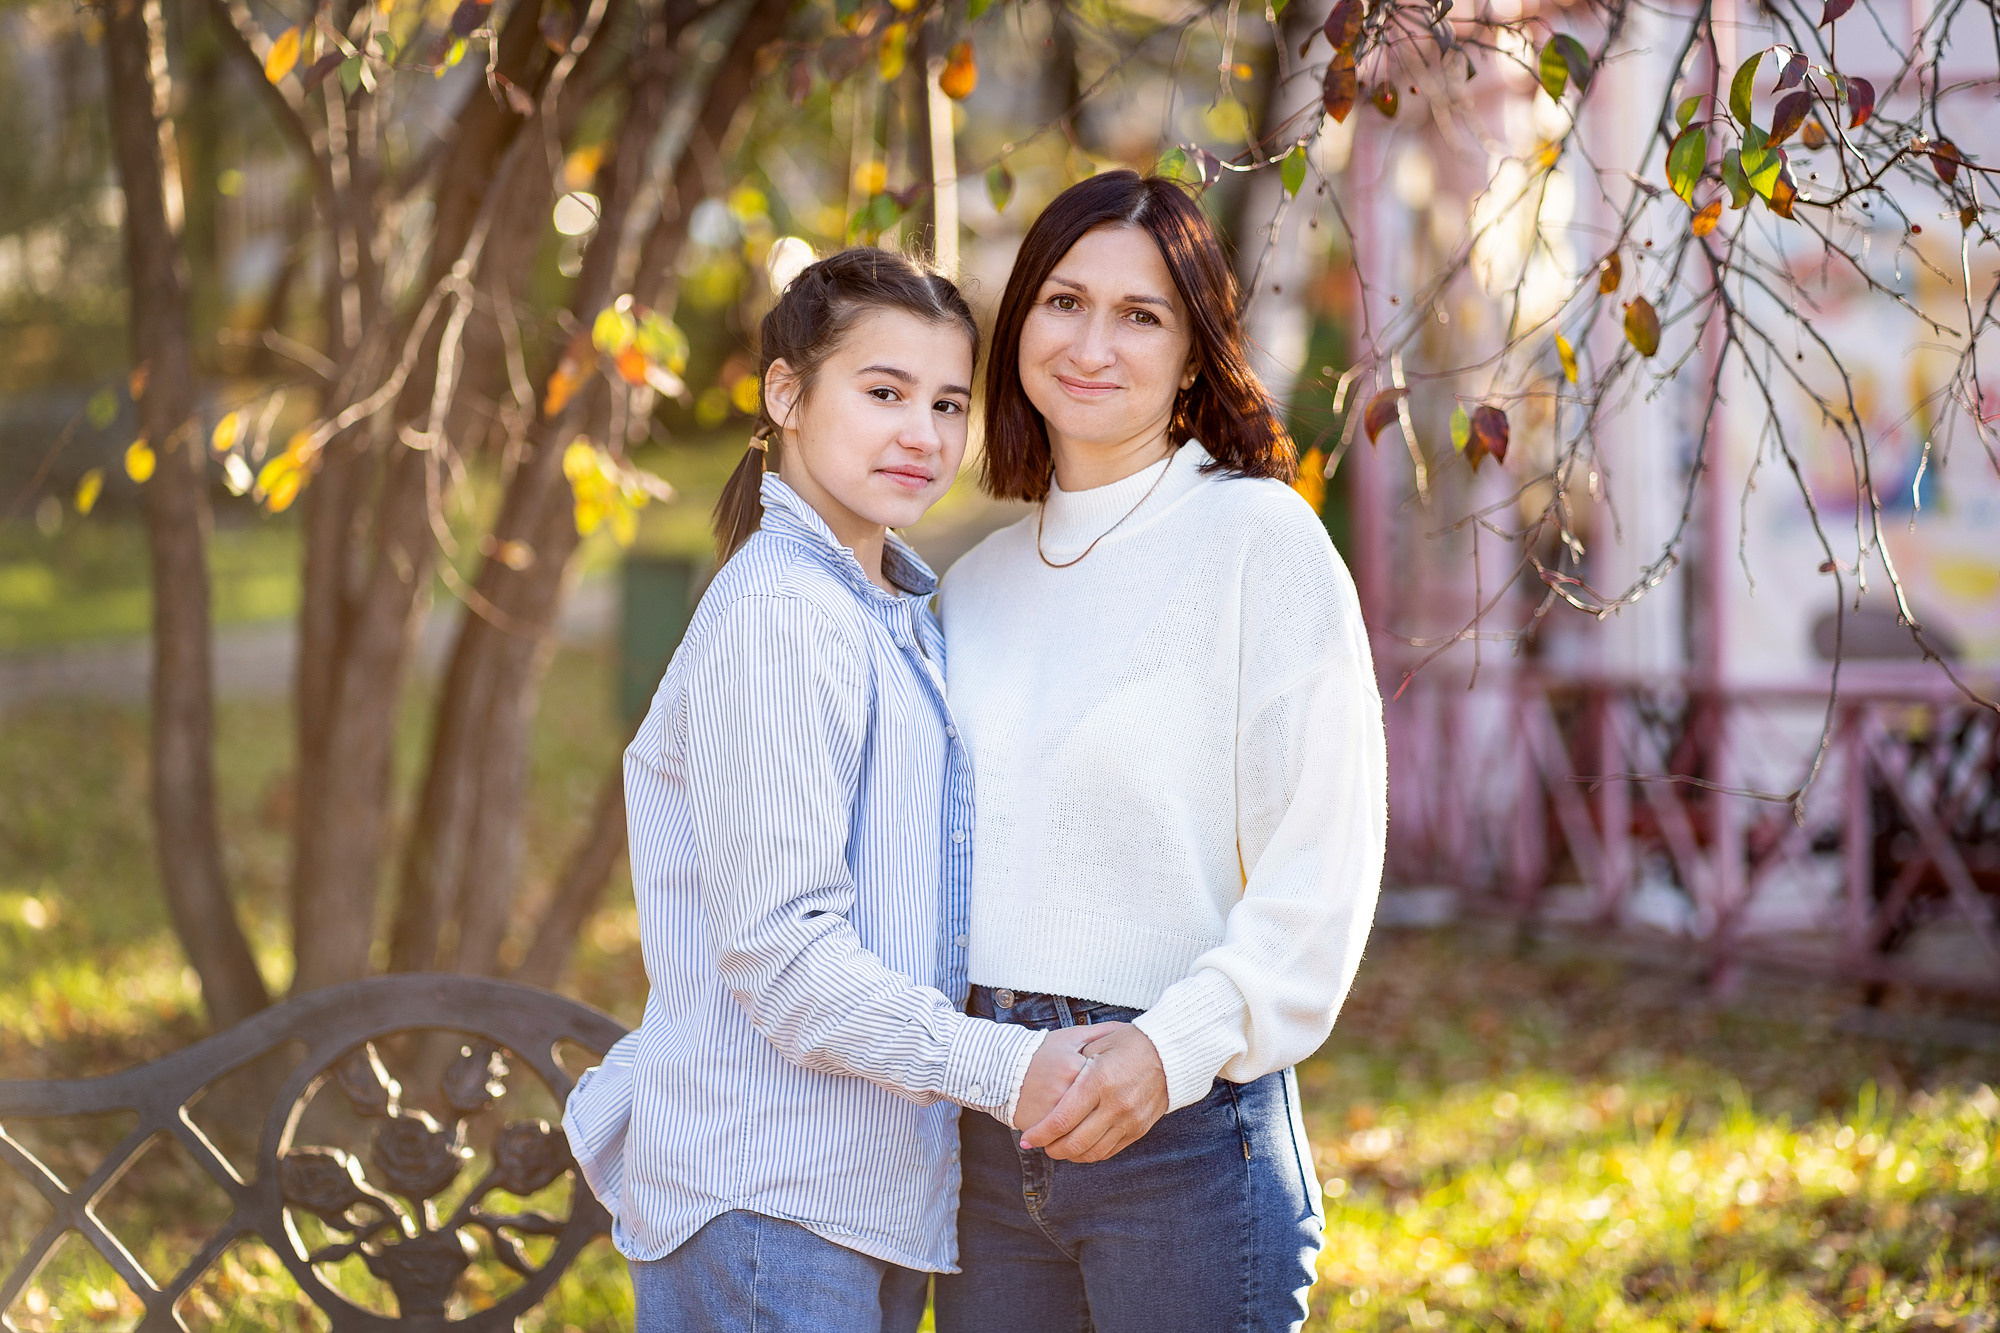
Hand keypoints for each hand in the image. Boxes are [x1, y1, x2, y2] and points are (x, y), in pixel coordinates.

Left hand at [1017, 1022, 1168, 1162]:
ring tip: (1057, 1147)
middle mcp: (1115, 1105)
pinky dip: (1090, 1153)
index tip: (1026, 1138)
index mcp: (1099, 1082)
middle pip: (1074, 1142)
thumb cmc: (1130, 1042)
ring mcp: (1130, 1120)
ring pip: (1092, 1152)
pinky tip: (1079, 1146)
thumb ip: (1075, 1068)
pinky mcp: (1140, 1129)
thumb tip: (1052, 1091)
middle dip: (1051, 1148)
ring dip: (1069, 1155)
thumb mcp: (1098, 1045)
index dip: (1040, 1134)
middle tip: (1039, 1144)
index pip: (1062, 1119)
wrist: (1171, 1051)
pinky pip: (1110, 1151)